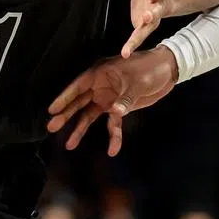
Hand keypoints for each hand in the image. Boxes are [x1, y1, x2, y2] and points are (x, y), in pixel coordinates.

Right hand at [46, 47, 177, 155]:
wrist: (167, 70)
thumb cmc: (149, 68)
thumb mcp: (137, 82)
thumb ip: (125, 99)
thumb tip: (115, 113)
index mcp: (100, 74)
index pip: (78, 87)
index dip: (64, 98)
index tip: (52, 110)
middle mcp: (101, 86)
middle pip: (79, 102)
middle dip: (66, 115)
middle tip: (51, 127)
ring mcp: (109, 97)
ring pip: (90, 115)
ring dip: (81, 129)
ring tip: (69, 145)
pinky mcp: (120, 107)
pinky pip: (113, 124)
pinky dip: (113, 136)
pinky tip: (113, 150)